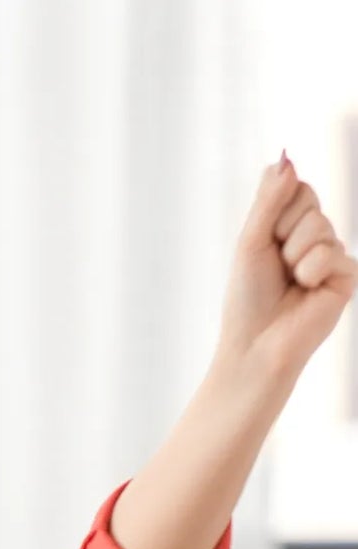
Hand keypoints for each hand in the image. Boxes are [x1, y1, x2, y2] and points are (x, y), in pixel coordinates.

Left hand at [215, 154, 357, 386]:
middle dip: (284, 231)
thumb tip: (285, 157)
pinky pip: (332, 253)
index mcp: (288, 227)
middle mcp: (313, 237)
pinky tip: (306, 291)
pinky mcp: (347, 275)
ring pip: (320, 226)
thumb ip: (269, 200)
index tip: (264, 237)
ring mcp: (332, 255)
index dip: (276, 208)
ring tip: (289, 281)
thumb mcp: (251, 242)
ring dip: (294, 254)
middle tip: (275, 264)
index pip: (295, 185)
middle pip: (310, 200)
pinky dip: (311, 272)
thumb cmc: (247, 299)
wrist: (256, 345)